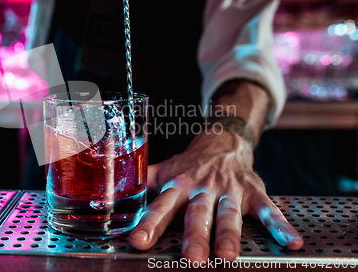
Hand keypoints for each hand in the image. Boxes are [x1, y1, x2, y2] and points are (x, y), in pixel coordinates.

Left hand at [128, 129, 303, 261]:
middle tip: (191, 258)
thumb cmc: (189, 164)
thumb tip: (109, 194)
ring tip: (228, 256)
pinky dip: (280, 225)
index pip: (160, 206)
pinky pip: (269, 209)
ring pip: (229, 214)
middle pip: (197, 214)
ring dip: (229, 235)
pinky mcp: (253, 191)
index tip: (137, 242)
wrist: (223, 142)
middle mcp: (203, 188)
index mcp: (179, 185)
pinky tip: (291, 242)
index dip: (148, 224)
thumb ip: (142, 182)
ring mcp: (230, 190)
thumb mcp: (165, 169)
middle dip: (194, 236)